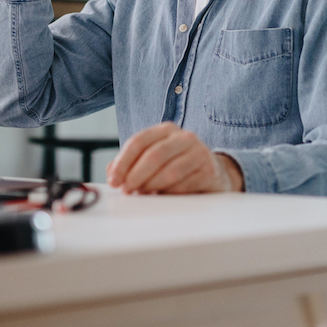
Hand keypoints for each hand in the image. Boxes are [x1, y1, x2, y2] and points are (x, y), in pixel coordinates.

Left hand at [106, 122, 243, 193]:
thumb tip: (112, 171)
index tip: (114, 181)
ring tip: (142, 194)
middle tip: (127, 190)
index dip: (123, 162)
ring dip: (151, 186)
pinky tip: (162, 197)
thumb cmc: (178, 166)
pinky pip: (184, 185)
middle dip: (135, 176)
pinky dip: (169, 194)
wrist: (215, 173)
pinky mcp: (209, 172)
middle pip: (154, 155)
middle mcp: (185, 138)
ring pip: (169, 171)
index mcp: (167, 130)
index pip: (139, 141)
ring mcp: (199, 153)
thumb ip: (131, 163)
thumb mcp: (155, 159)